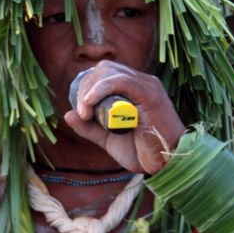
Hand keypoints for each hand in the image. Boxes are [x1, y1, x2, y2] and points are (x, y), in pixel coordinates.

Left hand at [64, 61, 184, 173]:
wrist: (166, 164)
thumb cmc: (143, 152)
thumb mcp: (109, 139)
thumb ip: (89, 127)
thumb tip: (67, 114)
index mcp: (134, 88)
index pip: (104, 73)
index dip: (86, 87)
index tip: (80, 111)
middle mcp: (141, 82)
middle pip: (104, 69)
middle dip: (85, 88)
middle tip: (82, 112)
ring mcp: (146, 86)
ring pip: (109, 72)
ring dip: (90, 91)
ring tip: (85, 113)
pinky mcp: (149, 94)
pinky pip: (120, 81)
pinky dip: (101, 90)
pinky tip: (90, 104)